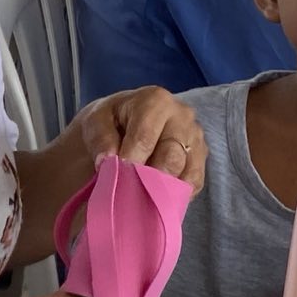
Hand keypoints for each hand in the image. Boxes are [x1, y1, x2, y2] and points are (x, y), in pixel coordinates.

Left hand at [77, 85, 205, 193]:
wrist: (124, 121)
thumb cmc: (110, 120)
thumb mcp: (95, 121)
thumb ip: (101, 139)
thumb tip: (108, 161)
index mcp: (155, 101)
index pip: (145, 138)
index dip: (131, 161)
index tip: (118, 177)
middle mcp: (182, 115)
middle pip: (171, 157)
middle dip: (149, 179)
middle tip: (130, 192)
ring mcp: (195, 137)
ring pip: (186, 172)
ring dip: (163, 188)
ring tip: (142, 195)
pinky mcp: (201, 157)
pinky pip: (194, 182)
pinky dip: (176, 192)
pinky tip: (157, 194)